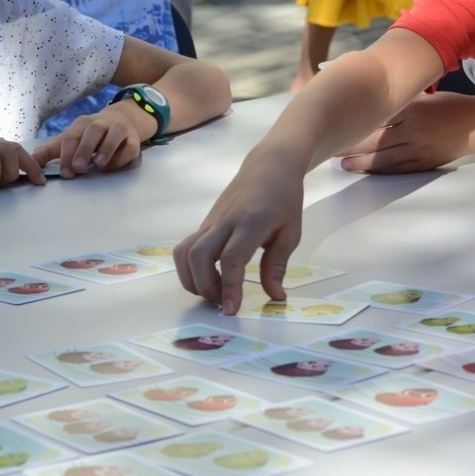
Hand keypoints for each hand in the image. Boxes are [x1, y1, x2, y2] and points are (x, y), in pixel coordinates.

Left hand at [33, 103, 148, 177]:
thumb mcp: (71, 139)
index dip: (67, 154)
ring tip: (98, 165)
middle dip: (85, 149)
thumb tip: (30, 161)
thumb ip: (50, 150)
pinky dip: (122, 156)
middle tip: (78, 168)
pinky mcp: (134, 139)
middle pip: (93, 131)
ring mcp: (119, 129)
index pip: (72, 136)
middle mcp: (101, 123)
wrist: (123, 119)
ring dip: (106, 149)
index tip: (65, 173)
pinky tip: (112, 166)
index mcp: (82, 123)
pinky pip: (131, 146)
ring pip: (114, 134)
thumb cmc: (91, 135)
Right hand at [174, 146, 303, 312]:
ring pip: (184, 252)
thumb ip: (277, 265)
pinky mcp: (205, 224)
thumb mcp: (291, 232)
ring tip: (214, 291)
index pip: (231, 258)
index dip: (229, 286)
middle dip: (204, 286)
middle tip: (223, 301)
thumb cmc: (284, 198)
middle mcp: (225, 221)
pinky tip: (210, 277)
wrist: (269, 166)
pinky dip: (191, 268)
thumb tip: (275, 296)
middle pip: (198, 256)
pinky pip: (188, 247)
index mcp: (251, 223)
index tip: (231, 309)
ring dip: (191, 279)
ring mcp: (211, 221)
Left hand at [336, 93, 474, 172]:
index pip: (377, 116)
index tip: (337, 123)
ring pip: (383, 158)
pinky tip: (366, 170)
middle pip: (375, 139)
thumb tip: (371, 100)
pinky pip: (397, 168)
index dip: (355, 121)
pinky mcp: (424, 162)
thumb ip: (400, 101)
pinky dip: (379, 170)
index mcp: (412, 109)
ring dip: (360, 162)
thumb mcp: (425, 96)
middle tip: (331, 146)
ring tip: (342, 164)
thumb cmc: (449, 106)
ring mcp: (419, 148)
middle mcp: (414, 129)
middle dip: (351, 144)